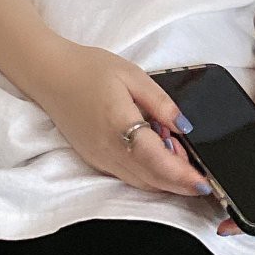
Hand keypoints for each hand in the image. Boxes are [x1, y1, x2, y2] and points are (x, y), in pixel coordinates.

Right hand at [32, 40, 211, 200]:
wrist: (50, 74)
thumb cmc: (89, 69)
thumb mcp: (132, 75)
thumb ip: (160, 103)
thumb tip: (184, 126)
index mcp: (120, 126)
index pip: (158, 162)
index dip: (183, 176)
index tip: (205, 183)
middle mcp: (109, 151)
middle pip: (151, 180)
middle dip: (179, 184)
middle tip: (200, 176)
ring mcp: (99, 159)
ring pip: (139, 182)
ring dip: (164, 182)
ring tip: (182, 166)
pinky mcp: (94, 159)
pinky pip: (126, 176)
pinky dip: (146, 175)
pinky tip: (156, 160)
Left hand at [164, 90, 254, 236]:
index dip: (254, 224)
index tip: (234, 226)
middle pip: (251, 211)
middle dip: (235, 217)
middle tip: (220, 220)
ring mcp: (253, 180)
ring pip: (237, 196)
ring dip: (224, 199)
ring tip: (209, 196)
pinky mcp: (239, 168)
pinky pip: (228, 177)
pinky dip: (217, 179)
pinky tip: (206, 175)